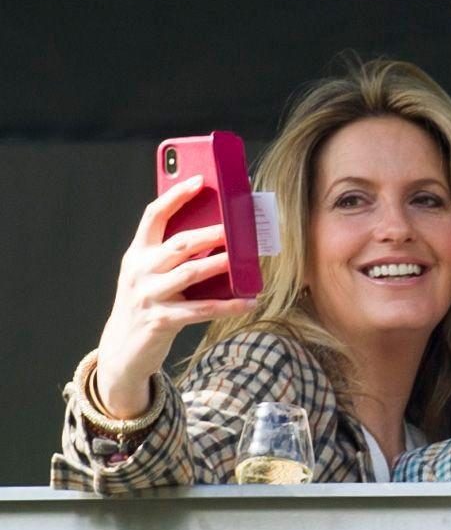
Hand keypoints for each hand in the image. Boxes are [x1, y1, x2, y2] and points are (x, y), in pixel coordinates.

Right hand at [96, 175, 256, 417]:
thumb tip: (220, 232)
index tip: (199, 180)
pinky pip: (201, 309)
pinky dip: (227, 305)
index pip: (153, 215)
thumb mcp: (151, 274)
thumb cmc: (148, 302)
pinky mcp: (161, 320)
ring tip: (245, 258)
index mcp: (138, 253)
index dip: (176, 196)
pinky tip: (248, 301)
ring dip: (221, 264)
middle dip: (210, 233)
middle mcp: (140, 271)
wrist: (122, 349)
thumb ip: (174, 255)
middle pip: (179, 244)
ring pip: (191, 273)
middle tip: (236, 226)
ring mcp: (148, 296)